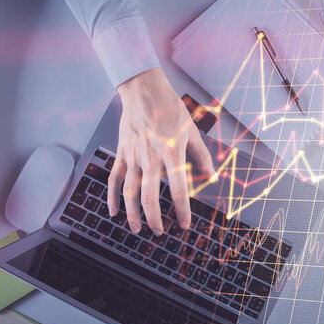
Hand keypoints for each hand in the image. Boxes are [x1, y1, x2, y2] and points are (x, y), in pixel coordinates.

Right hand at [107, 67, 215, 234]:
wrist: (144, 91)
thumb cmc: (171, 110)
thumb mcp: (192, 132)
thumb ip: (202, 157)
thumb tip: (212, 176)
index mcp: (172, 155)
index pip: (179, 190)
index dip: (182, 211)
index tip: (184, 224)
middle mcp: (151, 159)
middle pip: (150, 197)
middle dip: (154, 219)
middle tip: (159, 232)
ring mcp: (133, 157)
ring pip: (129, 193)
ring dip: (132, 214)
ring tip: (137, 228)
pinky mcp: (121, 153)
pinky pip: (114, 179)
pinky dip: (111, 197)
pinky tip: (113, 211)